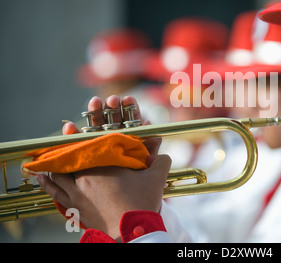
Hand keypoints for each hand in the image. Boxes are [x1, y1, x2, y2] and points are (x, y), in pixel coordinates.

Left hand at [37, 95, 170, 241]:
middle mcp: (86, 176)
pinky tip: (41, 178)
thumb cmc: (142, 203)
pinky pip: (55, 193)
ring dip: (54, 164)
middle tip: (61, 138)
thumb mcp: (156, 178)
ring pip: (58, 173)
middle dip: (66, 147)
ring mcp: (78, 192)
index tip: (70, 127)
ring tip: (49, 157)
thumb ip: (160, 160)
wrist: (131, 232)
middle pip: (70, 157)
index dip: (78, 134)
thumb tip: (160, 147)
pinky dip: (47, 183)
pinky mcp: (74, 207)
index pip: (89, 144)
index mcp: (105, 164)